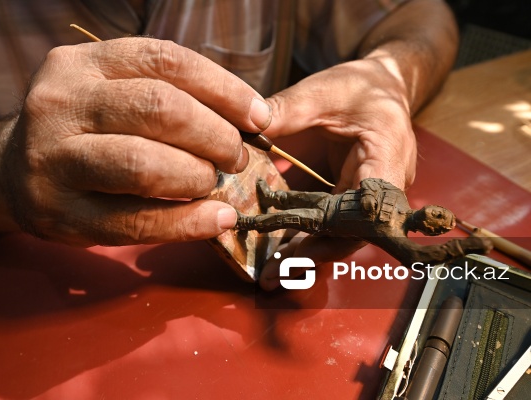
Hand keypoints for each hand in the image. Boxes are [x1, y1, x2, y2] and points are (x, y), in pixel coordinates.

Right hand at [0, 38, 272, 245]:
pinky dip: (186, 223)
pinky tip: (215, 219)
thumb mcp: (113, 92)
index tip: (258, 116)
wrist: (13, 171)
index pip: (167, 61)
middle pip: (159, 109)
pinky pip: (134, 221)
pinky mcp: (60, 213)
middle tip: (236, 157)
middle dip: (215, 136)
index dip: (224, 89)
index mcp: (84, 63)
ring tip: (215, 184)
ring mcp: (55, 160)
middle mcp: (63, 103)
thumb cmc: (85, 129)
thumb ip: (170, 95)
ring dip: (197, 176)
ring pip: (143, 164)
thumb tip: (250, 119)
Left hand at [258, 56, 416, 288]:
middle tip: (275, 275)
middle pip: (354, 231)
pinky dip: (305, 238)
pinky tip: (278, 252)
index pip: (372, 200)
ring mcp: (368, 195)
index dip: (344, 226)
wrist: (381, 88)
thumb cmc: (360, 86)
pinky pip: (331, 225)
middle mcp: (384, 184)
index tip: (310, 245)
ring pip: (342, 235)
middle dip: (314, 255)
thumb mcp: (322, 91)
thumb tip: (244, 129)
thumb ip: (287, 109)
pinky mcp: (350, 197)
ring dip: (306, 255)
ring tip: (271, 274)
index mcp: (387, 152)